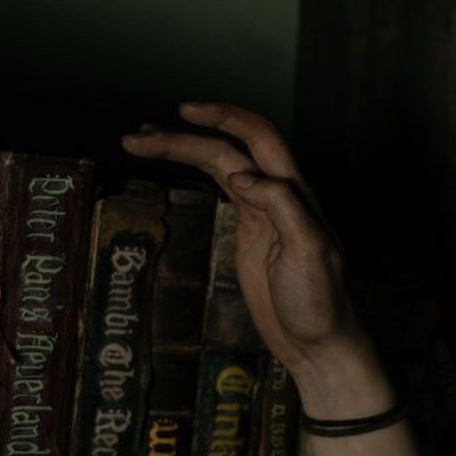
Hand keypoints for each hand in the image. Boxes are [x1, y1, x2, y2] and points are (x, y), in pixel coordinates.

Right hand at [120, 102, 379, 395]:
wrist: (318, 343)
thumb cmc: (319, 302)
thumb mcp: (308, 252)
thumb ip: (281, 206)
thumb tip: (241, 174)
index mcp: (295, 193)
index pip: (259, 138)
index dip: (224, 118)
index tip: (183, 113)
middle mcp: (277, 194)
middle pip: (227, 148)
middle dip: (183, 137)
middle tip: (137, 138)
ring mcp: (261, 211)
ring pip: (218, 164)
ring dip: (180, 149)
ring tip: (137, 142)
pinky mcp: (248, 230)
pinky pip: (218, 187)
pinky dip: (192, 171)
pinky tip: (171, 164)